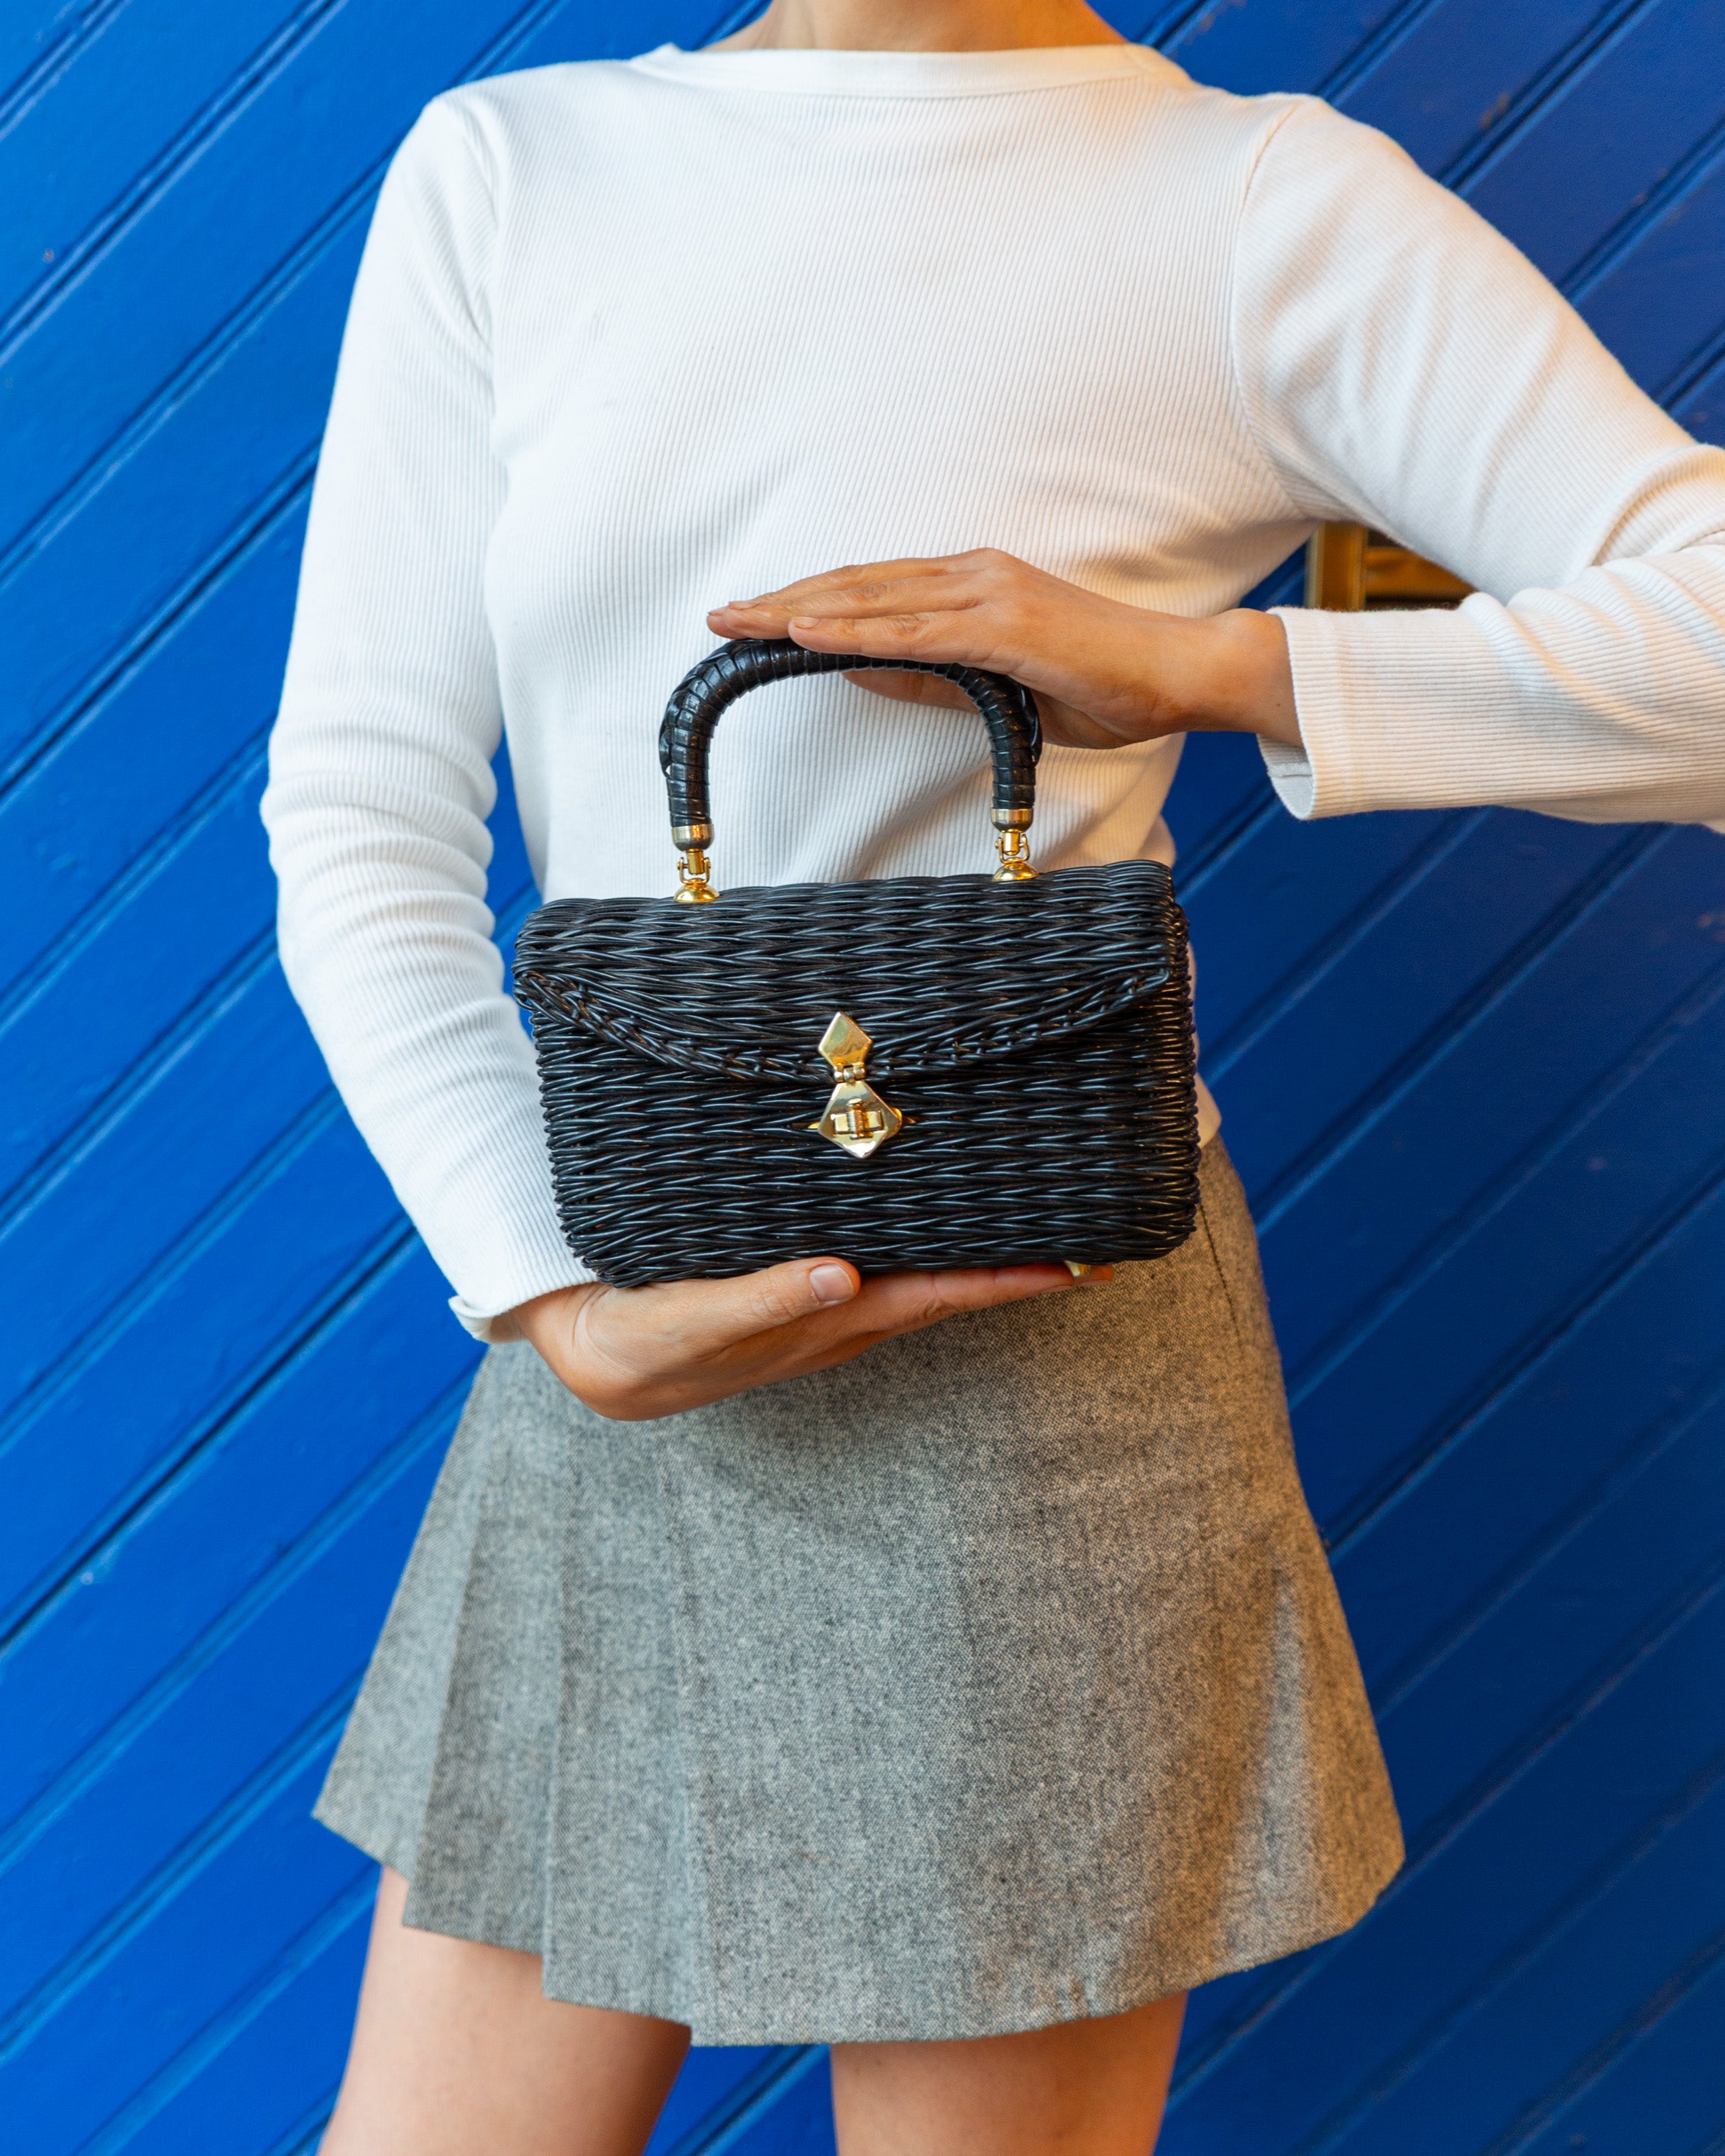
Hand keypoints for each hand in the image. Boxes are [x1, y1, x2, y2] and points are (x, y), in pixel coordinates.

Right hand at [509, 1253, 1106, 1420]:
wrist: (600, 1355)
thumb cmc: (646, 1338)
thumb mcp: (693, 1320)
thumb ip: (764, 1299)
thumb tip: (840, 1274)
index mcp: (830, 1319)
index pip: (940, 1295)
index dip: (1009, 1281)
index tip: (1079, 1267)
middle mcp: (846, 1315)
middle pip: (952, 1289)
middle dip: (1023, 1269)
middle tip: (1099, 1245)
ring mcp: (832, 1307)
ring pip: (926, 1280)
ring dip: (985, 1260)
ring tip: (1048, 1231)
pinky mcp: (808, 1290)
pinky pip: (890, 1267)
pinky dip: (932, 1250)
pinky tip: (949, 1223)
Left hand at [707, 548, 1299, 749]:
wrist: (1181, 674)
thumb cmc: (1104, 685)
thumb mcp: (1000, 691)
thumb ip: (932, 680)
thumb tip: (855, 671)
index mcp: (974, 587)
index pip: (872, 591)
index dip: (807, 600)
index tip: (751, 616)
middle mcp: (974, 576)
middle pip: (857, 585)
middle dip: (781, 599)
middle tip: (718, 615)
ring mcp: (989, 594)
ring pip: (872, 600)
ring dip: (798, 609)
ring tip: (738, 621)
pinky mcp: (1004, 627)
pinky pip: (912, 631)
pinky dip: (851, 630)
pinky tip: (803, 633)